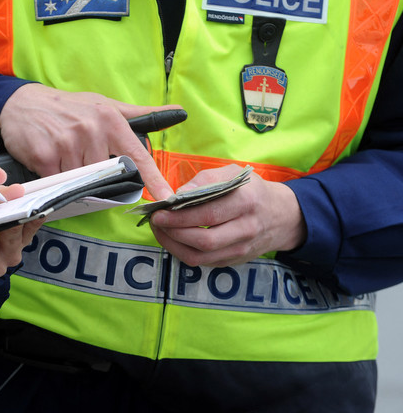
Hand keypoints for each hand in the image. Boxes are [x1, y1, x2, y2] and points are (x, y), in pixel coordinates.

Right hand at [0, 83, 177, 199]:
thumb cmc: (68, 107)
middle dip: (95, 172)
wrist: (21, 103)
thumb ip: (139, 115)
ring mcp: (67, 144)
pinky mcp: (45, 156)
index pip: (136, 155)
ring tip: (63, 152)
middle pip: (104, 174)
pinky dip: (56, 176)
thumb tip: (178, 112)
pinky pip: (59, 181)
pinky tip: (50, 157)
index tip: (165, 196)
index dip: (152, 178)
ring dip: (73, 173)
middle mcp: (90, 130)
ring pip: (81, 180)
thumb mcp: (104, 105)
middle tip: (80, 154)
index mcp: (109, 120)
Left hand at [149, 165, 305, 266]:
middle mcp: (246, 229)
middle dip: (173, 232)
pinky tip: (173, 239)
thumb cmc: (252, 191)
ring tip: (160, 231)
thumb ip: (205, 180)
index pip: (208, 214)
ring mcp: (241, 249)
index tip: (159, 211)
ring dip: (174, 245)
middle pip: (203, 240)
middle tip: (155, 221)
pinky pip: (204, 263)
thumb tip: (177, 194)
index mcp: (246, 202)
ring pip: (201, 257)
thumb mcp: (233, 174)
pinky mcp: (234, 261)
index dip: (180, 216)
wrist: (282, 216)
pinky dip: (183, 252)